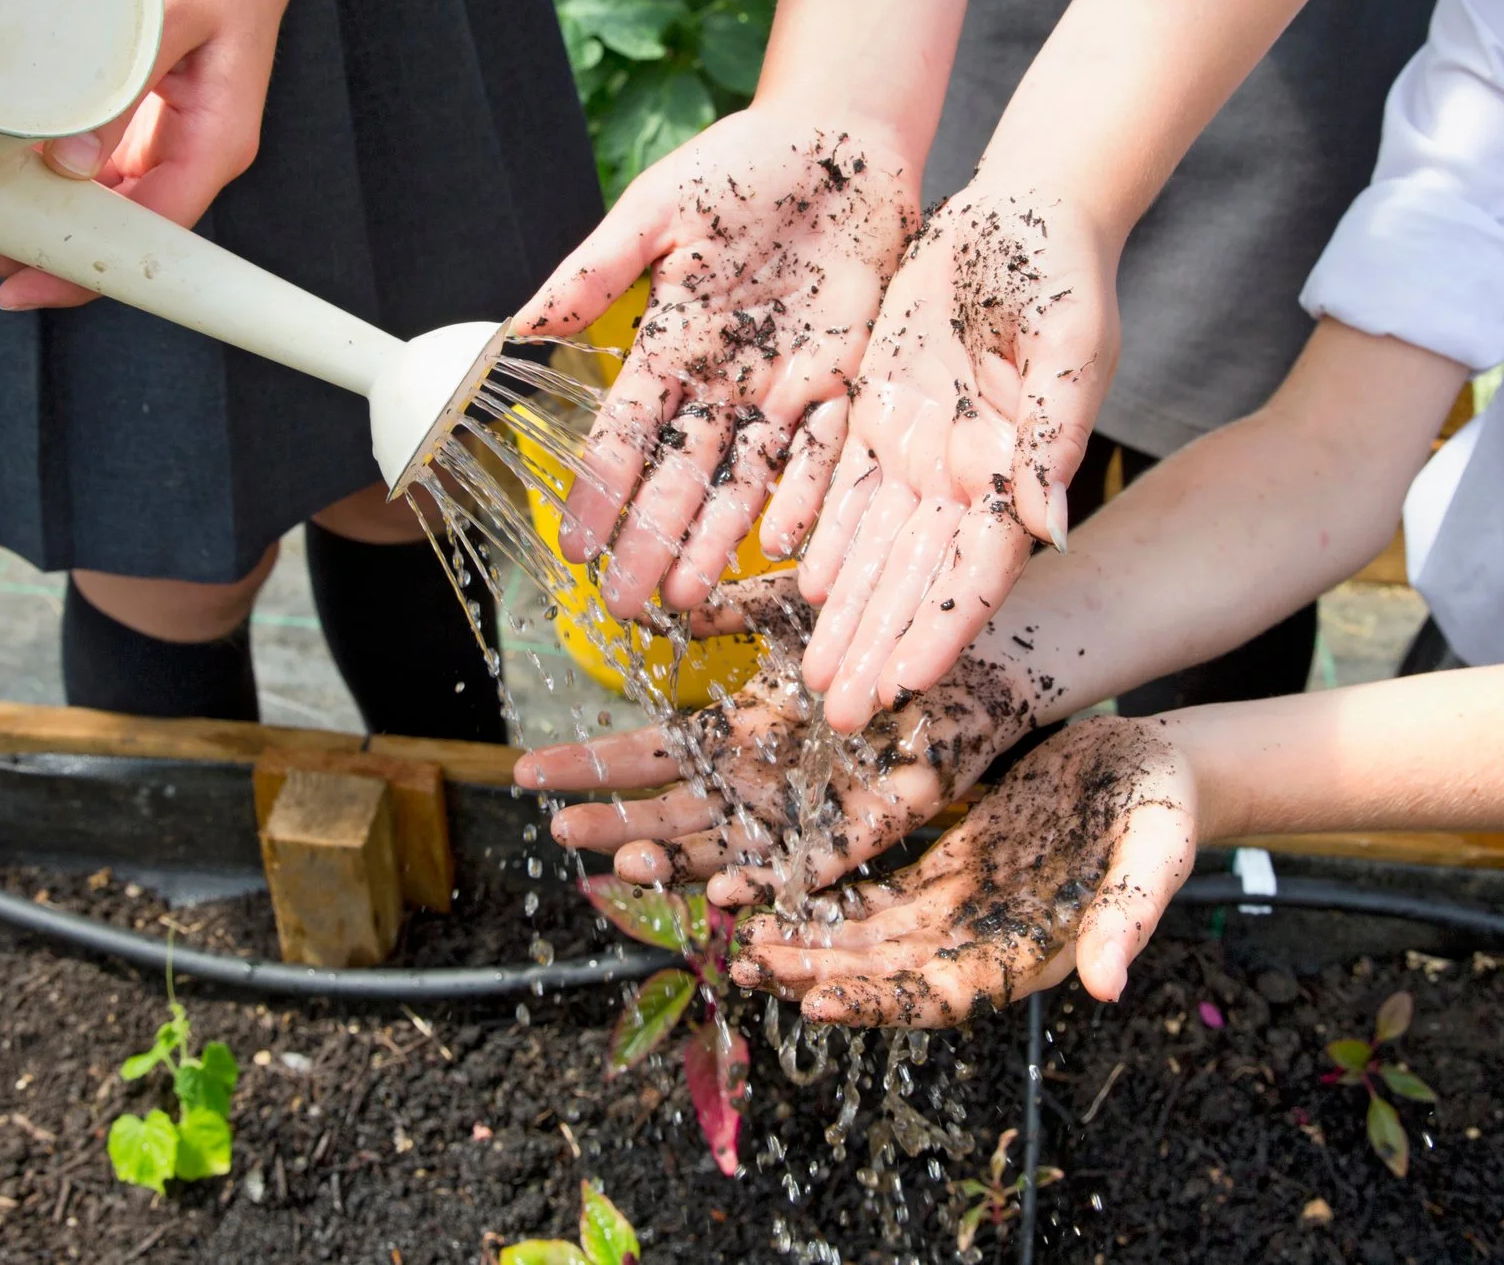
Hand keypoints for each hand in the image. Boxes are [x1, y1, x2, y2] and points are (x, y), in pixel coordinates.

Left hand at [0, 0, 303, 308]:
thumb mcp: (165, 15)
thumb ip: (117, 92)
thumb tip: (67, 168)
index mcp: (216, 144)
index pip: (149, 235)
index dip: (83, 269)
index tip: (17, 286)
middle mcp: (191, 157)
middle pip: (114, 234)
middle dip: (34, 250)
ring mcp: (164, 144)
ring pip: (95, 209)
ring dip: (28, 220)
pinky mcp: (138, 125)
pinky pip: (87, 173)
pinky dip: (38, 183)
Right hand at [510, 573, 1060, 905]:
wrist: (975, 655)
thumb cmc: (879, 628)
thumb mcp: (790, 610)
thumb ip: (727, 611)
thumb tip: (653, 613)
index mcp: (737, 731)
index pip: (648, 754)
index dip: (592, 765)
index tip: (528, 771)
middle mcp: (762, 779)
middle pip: (675, 812)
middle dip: (617, 822)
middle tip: (561, 829)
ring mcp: (810, 809)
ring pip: (728, 849)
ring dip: (677, 862)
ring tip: (624, 865)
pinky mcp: (869, 828)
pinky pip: (811, 867)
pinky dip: (769, 882)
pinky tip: (726, 892)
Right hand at [514, 107, 918, 616]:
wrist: (841, 134)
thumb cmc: (744, 165)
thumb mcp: (657, 211)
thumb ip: (593, 271)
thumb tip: (517, 328)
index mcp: (672, 341)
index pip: (626, 430)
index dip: (598, 489)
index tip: (571, 546)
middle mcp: (725, 377)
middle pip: (681, 472)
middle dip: (652, 540)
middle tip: (625, 606)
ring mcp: (785, 380)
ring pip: (747, 476)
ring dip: (719, 537)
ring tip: (692, 596)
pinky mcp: (846, 372)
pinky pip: (826, 444)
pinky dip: (806, 490)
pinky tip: (783, 540)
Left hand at [729, 712, 1195, 1027]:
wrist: (1161, 767)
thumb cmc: (1166, 813)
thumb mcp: (1155, 856)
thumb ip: (1127, 919)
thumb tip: (1106, 986)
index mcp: (1025, 952)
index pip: (939, 995)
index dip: (879, 1004)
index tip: (817, 1001)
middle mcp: (981, 940)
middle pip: (883, 972)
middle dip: (814, 972)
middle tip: (744, 961)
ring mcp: (959, 905)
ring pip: (867, 936)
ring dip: (806, 938)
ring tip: (739, 928)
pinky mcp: (947, 865)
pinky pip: (874, 890)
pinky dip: (826, 892)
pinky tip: (774, 881)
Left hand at [799, 186, 1112, 730]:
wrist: (1028, 210)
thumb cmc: (1069, 271)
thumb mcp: (1074, 347)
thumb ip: (1054, 435)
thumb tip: (1050, 525)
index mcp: (1018, 471)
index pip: (976, 571)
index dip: (941, 628)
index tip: (906, 683)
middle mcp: (965, 475)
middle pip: (915, 580)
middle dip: (878, 646)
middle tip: (840, 715)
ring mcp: (920, 448)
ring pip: (872, 550)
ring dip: (845, 615)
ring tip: (814, 677)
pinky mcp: (880, 411)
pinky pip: (841, 489)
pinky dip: (821, 538)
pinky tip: (795, 586)